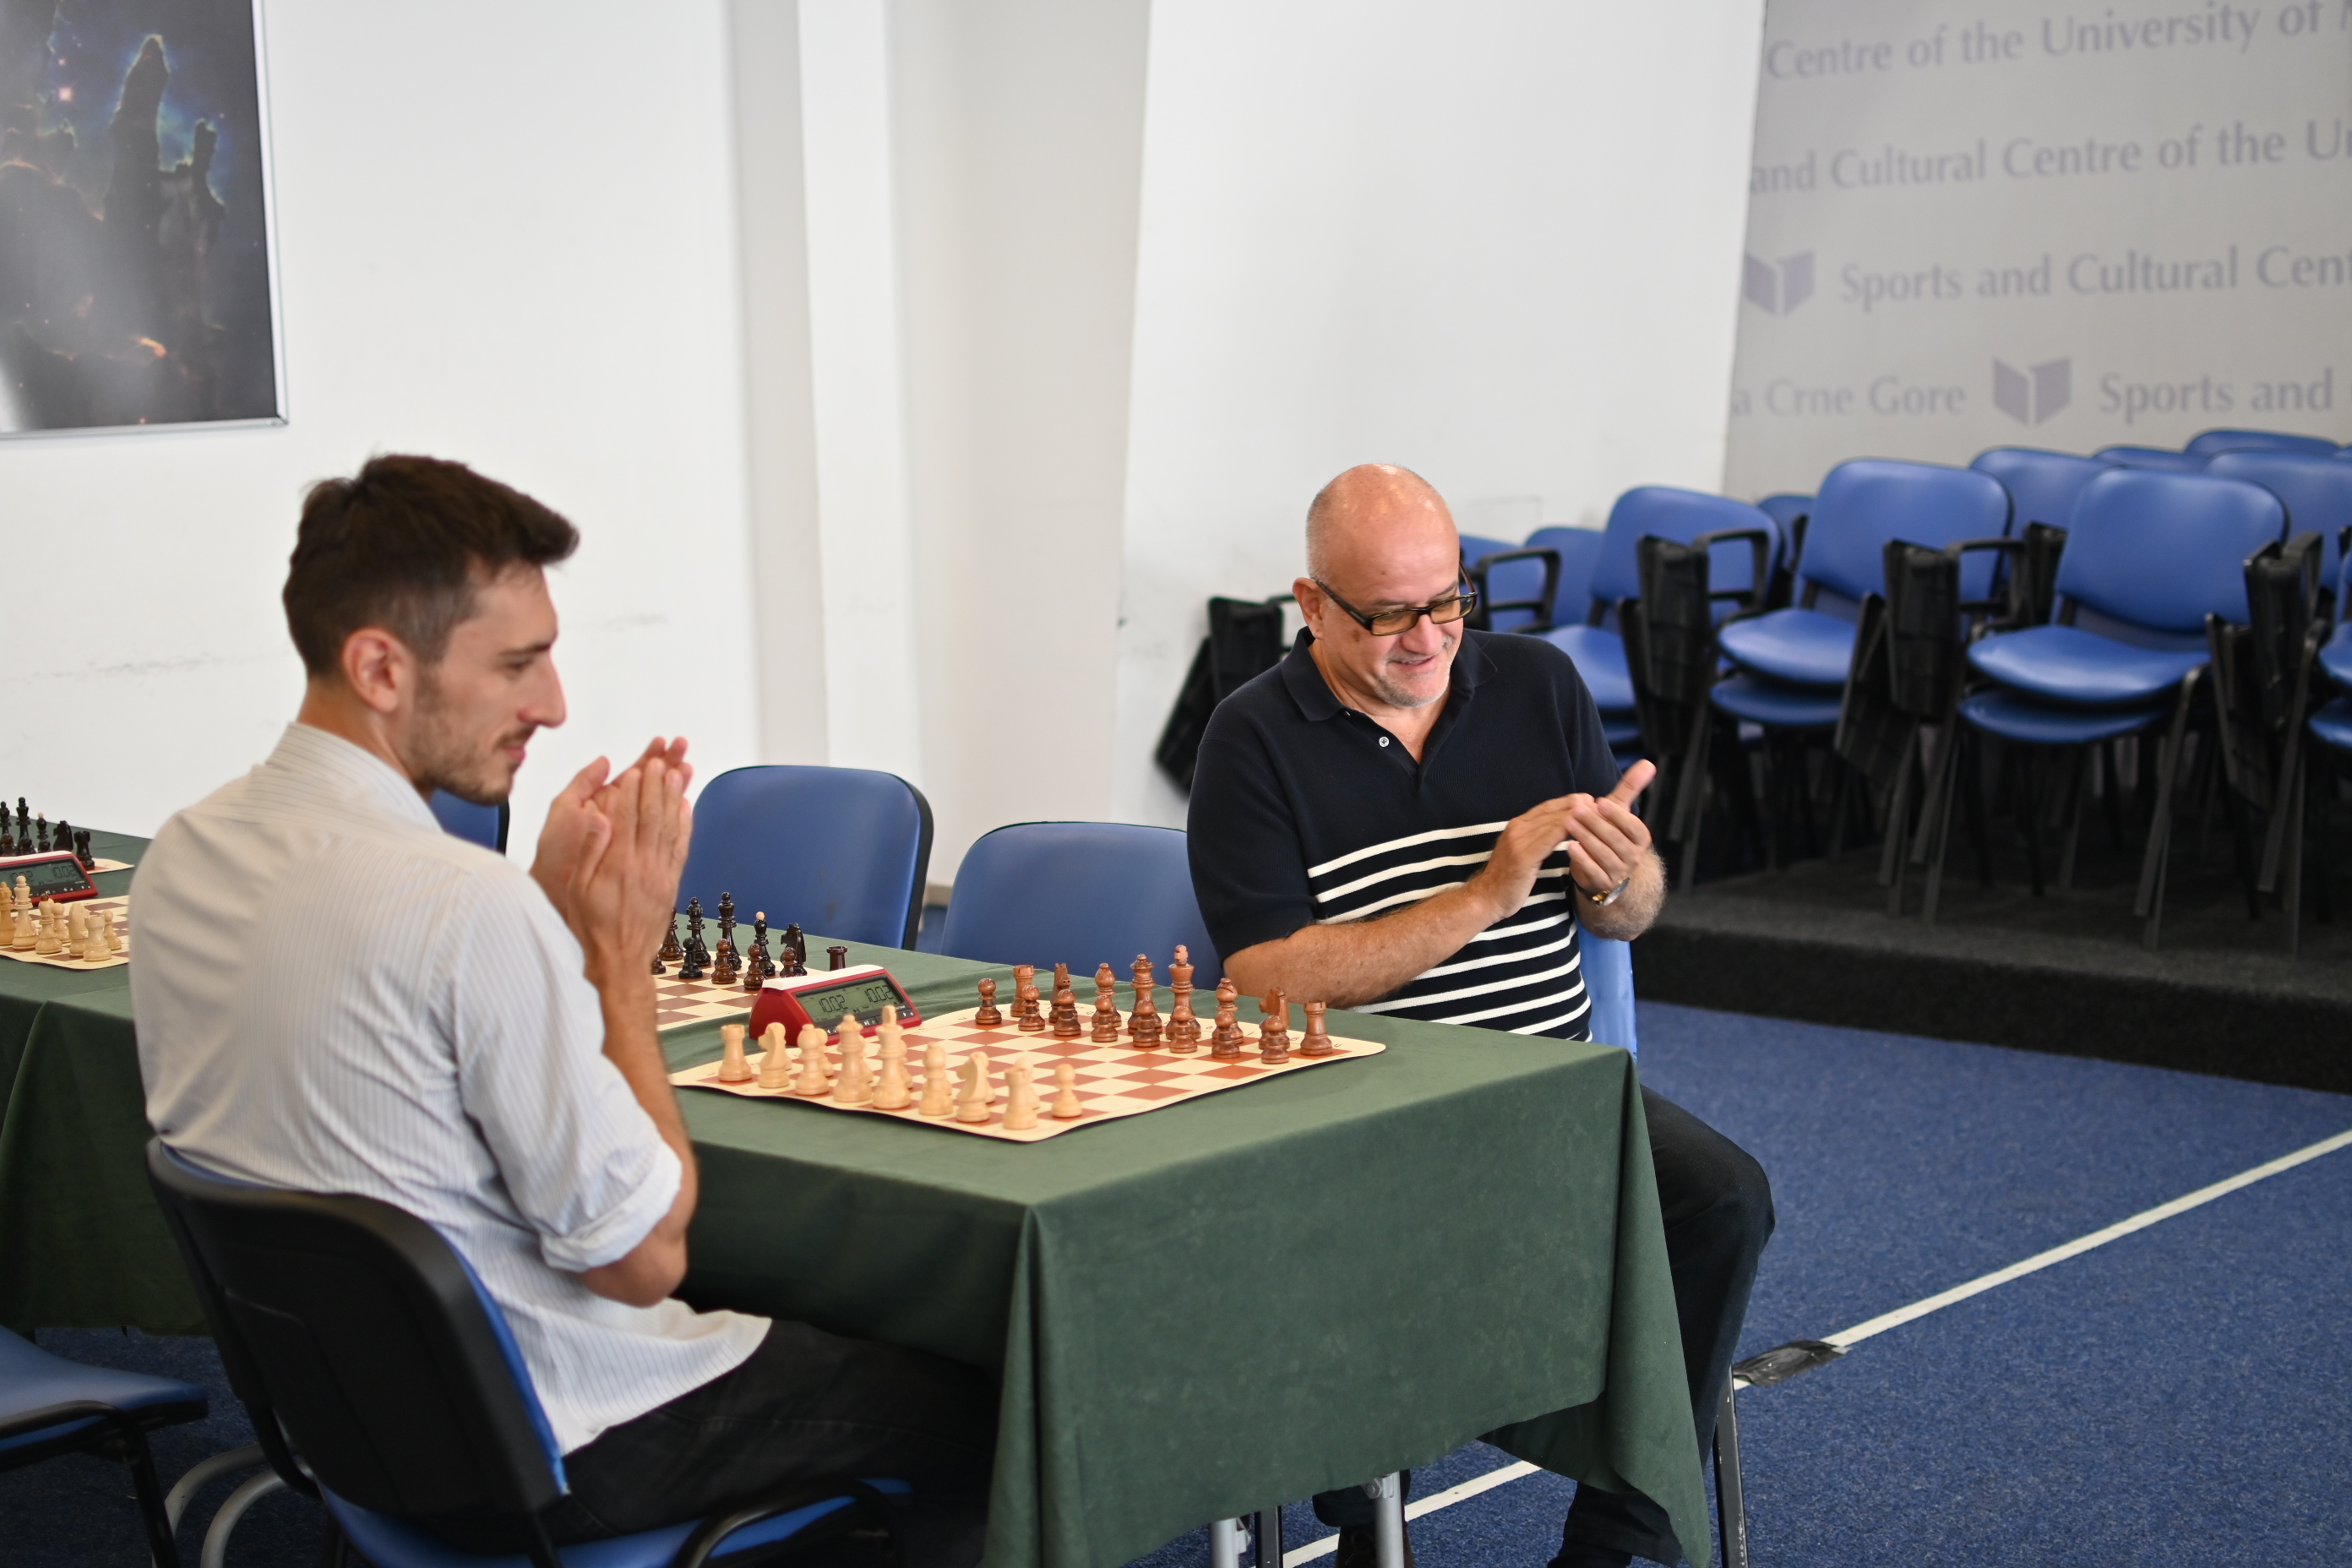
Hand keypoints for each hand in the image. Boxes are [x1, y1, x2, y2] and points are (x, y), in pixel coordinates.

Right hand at [535, 738, 694, 976]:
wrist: (618, 962)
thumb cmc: (589, 926)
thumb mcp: (576, 889)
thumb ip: (588, 851)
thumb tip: (599, 818)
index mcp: (617, 864)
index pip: (626, 816)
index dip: (632, 790)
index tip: (636, 768)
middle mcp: (643, 866)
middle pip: (652, 815)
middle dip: (656, 785)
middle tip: (660, 761)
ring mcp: (660, 875)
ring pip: (670, 827)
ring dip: (674, 798)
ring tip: (677, 773)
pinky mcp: (670, 885)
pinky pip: (681, 848)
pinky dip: (685, 825)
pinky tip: (686, 808)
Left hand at [1560, 761, 1654, 895]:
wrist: (1606, 868)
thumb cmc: (1612, 833)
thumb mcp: (1621, 810)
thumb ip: (1631, 788)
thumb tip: (1649, 763)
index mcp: (1640, 838)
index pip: (1632, 826)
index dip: (1617, 815)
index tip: (1600, 801)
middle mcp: (1633, 856)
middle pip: (1615, 839)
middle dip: (1595, 823)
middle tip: (1576, 810)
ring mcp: (1619, 872)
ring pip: (1603, 854)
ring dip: (1586, 838)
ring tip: (1569, 824)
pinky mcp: (1603, 883)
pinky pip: (1594, 871)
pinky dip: (1582, 860)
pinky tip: (1569, 846)